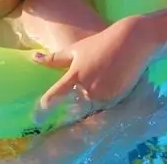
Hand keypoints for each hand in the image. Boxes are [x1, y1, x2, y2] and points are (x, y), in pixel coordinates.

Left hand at [32, 16, 153, 117]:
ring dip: (82, 115)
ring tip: (78, 119)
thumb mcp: (76, 48)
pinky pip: (103, 111)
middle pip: (72, 110)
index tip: (36, 117)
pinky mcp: (116, 99)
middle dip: (65, 117)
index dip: (44, 108)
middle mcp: (87, 88)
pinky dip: (98, 111)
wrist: (133, 42)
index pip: (55, 96)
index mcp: (75, 75)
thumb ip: (55, 58)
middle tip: (58, 124)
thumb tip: (34, 59)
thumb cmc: (101, 43)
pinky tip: (96, 109)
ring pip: (88, 113)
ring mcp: (103, 95)